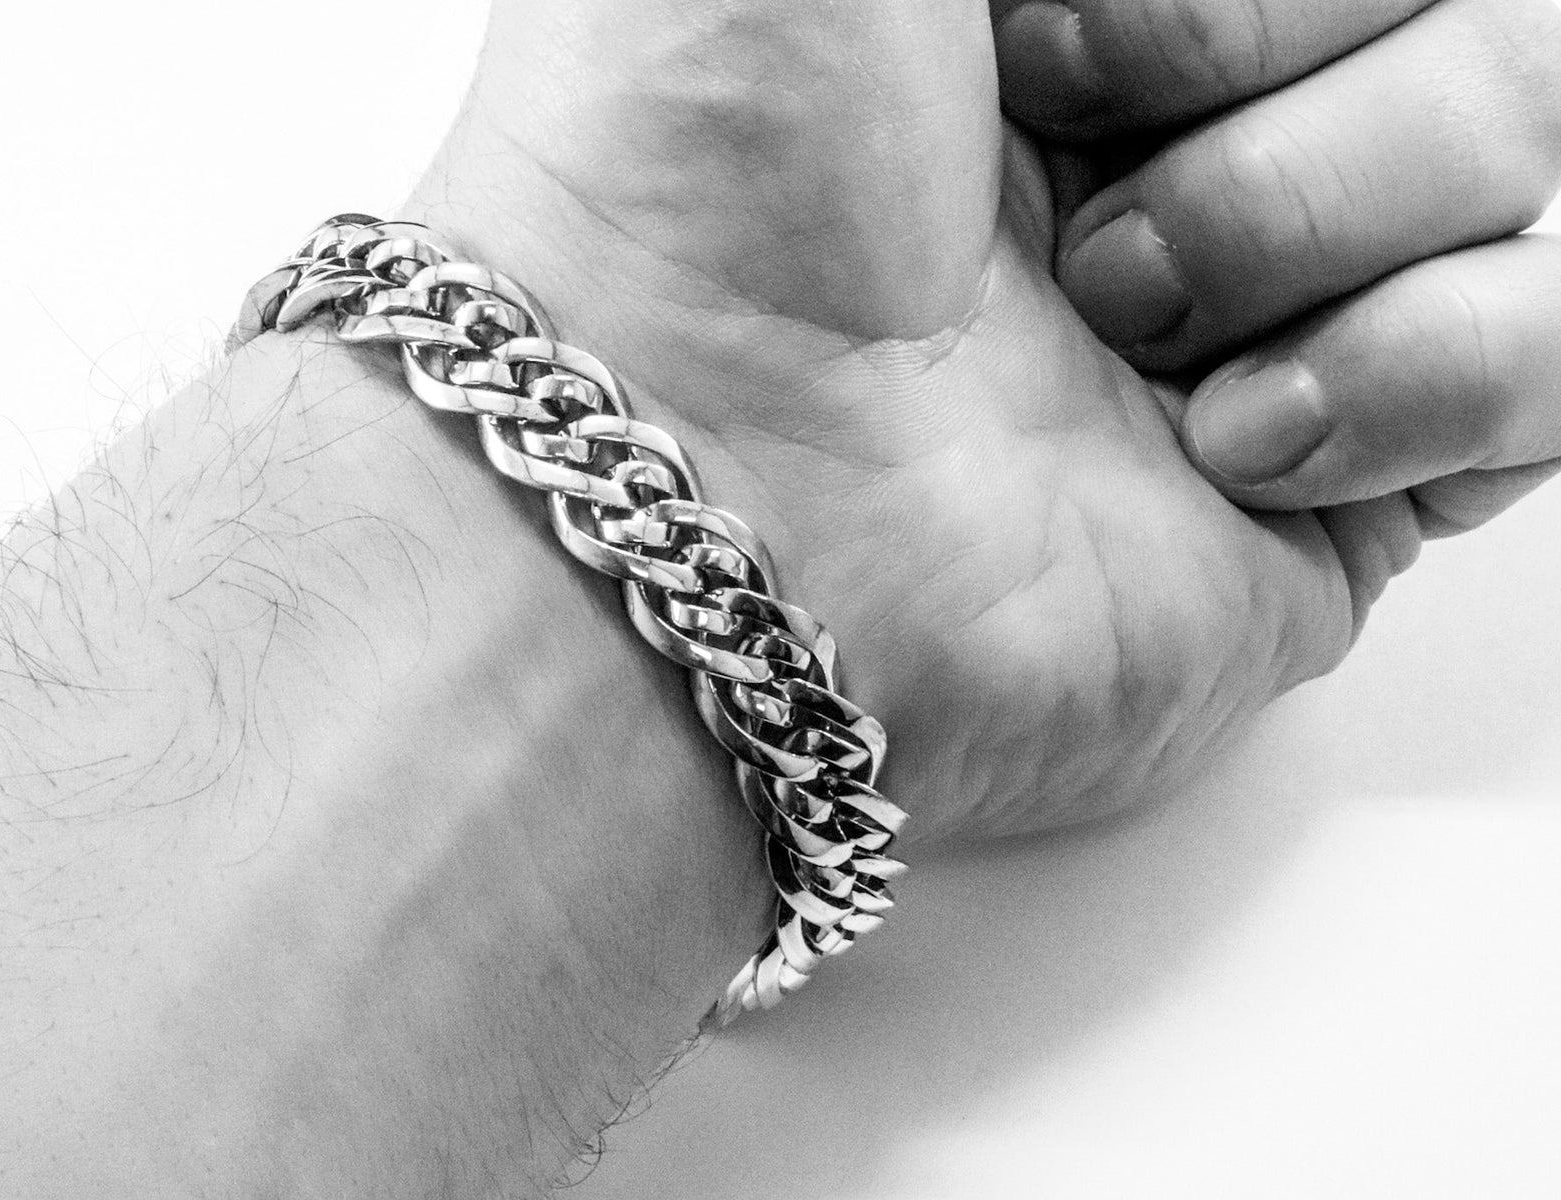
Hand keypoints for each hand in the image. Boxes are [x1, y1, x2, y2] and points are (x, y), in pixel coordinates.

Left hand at [406, 0, 1560, 838]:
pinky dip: (1424, 366)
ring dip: (1315, 206)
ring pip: (1530, 141)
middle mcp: (1190, 125)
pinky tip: (1230, 434)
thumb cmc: (709, 163)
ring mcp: (1284, 303)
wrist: (697, 494)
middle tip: (1066, 165)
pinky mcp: (1347, 484)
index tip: (1040, 36)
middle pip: (1465, 2)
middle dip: (1265, 42)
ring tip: (1117, 317)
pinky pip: (1556, 349)